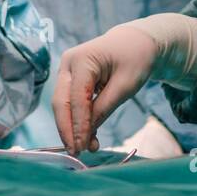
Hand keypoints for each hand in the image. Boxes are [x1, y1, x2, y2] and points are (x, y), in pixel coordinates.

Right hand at [53, 25, 160, 153]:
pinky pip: (69, 102)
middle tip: (77, 152)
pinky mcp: (70, 78)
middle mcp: (68, 62)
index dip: (78, 124)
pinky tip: (86, 136)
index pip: (76, 98)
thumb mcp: (125, 86)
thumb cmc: (134, 59)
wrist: (135, 42)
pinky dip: (76, 120)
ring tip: (86, 148)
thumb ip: (104, 109)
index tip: (82, 147)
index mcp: (82, 59)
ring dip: (71, 127)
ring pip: (62, 104)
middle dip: (67, 129)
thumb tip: (86, 134)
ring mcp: (66, 69)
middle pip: (61, 102)